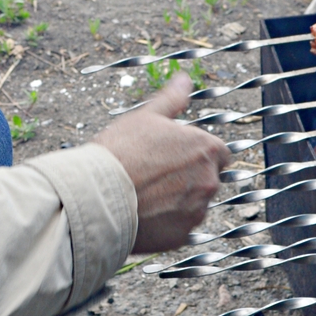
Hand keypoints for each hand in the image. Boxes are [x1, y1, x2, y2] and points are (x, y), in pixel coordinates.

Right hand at [92, 77, 229, 253]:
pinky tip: (144, 212)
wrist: (97, 195)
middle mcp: (209, 181)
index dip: (197, 153)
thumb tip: (184, 79)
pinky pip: (180, 227)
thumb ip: (172, 99)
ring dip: (178, 200)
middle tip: (156, 174)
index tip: (176, 156)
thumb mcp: (146, 117)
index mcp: (205, 149)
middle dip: (188, 177)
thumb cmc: (120, 152)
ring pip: (194, 205)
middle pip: (207, 179)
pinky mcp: (182, 236)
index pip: (219, 153)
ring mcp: (196, 211)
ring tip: (146, 194)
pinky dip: (167, 222)